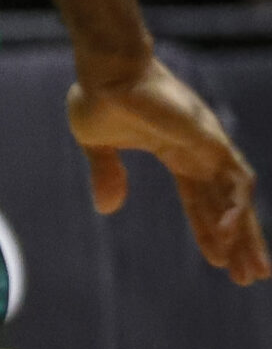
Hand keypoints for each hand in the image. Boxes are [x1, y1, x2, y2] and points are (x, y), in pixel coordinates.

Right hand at [68, 53, 268, 287]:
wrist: (105, 72)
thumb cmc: (98, 97)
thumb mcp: (97, 145)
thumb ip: (107, 175)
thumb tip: (108, 208)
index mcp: (176, 154)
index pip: (201, 200)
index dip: (210, 231)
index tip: (218, 263)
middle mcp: (200, 152)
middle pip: (227, 205)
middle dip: (240, 242)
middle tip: (251, 277)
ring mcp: (209, 145)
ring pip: (240, 197)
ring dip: (247, 234)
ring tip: (252, 269)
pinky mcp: (211, 140)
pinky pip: (237, 180)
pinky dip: (237, 208)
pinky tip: (230, 233)